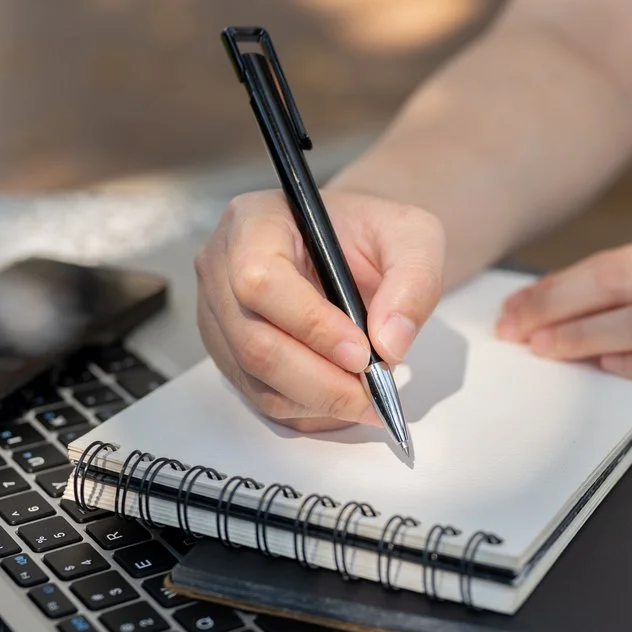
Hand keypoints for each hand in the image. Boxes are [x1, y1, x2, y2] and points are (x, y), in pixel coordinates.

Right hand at [195, 189, 444, 431]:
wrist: (352, 246)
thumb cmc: (373, 233)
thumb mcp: (413, 236)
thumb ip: (413, 281)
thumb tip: (390, 344)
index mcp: (254, 222)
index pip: (262, 281)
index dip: (311, 325)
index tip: (363, 353)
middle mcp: (221, 267)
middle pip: (254, 342)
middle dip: (321, 380)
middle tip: (375, 391)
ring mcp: (218, 314)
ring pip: (256, 379)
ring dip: (318, 400)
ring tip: (369, 395)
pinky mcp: (229, 352)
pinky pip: (262, 396)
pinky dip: (310, 409)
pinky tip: (346, 398)